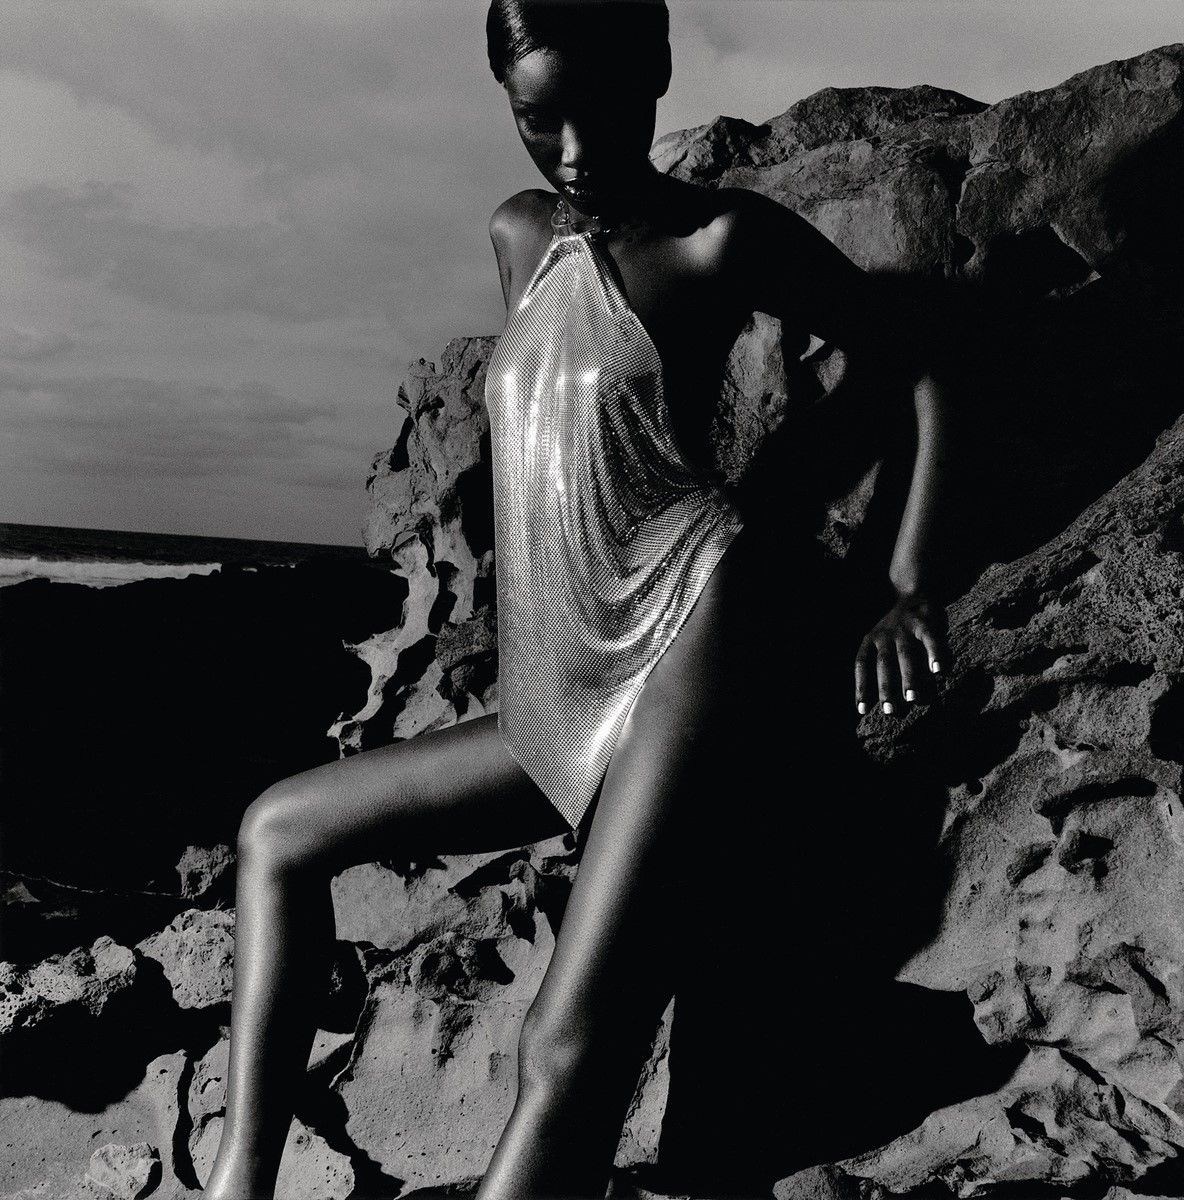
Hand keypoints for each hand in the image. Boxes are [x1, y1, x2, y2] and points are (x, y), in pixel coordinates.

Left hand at [854, 593, 947, 715]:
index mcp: (871, 640)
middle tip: (890, 711)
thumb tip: (890, 702)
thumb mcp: (884, 643)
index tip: (862, 710)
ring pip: (905, 655)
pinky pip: (930, 640)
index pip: (862, 665)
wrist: (913, 592)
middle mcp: (884, 634)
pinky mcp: (925, 622)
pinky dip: (935, 655)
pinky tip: (940, 672)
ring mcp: (904, 628)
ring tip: (912, 699)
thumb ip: (886, 668)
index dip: (861, 687)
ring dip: (909, 677)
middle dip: (886, 688)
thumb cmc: (899, 630)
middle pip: (883, 664)